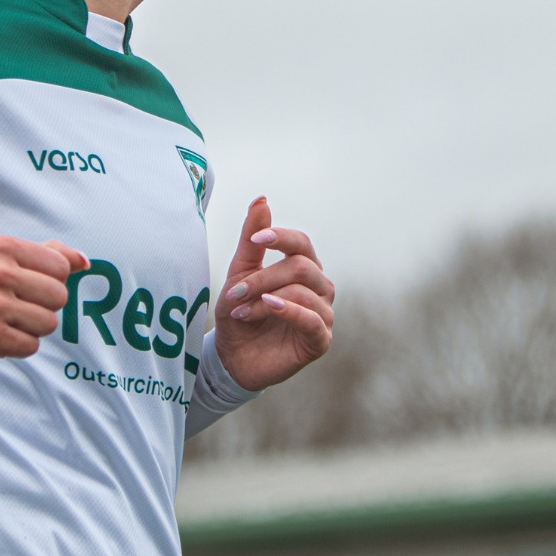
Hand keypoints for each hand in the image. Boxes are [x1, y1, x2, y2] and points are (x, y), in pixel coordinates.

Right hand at [0, 235, 86, 368]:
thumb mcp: (0, 259)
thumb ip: (46, 254)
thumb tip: (84, 261)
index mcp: (3, 247)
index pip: (60, 267)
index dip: (49, 281)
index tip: (24, 285)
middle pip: (59, 296)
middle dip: (43, 306)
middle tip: (14, 306)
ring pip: (48, 323)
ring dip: (31, 328)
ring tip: (4, 321)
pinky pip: (31, 346)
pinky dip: (18, 346)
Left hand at [214, 197, 333, 390]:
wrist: (232, 356)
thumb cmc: (239, 310)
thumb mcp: (239, 273)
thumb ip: (251, 239)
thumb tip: (262, 199)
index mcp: (303, 267)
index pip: (301, 243)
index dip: (280, 237)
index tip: (256, 240)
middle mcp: (319, 287)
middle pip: (301, 266)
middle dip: (263, 277)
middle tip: (235, 292)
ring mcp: (323, 313)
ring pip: (304, 291)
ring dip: (266, 298)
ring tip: (242, 311)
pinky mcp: (320, 339)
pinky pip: (312, 319)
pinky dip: (289, 310)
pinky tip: (269, 306)